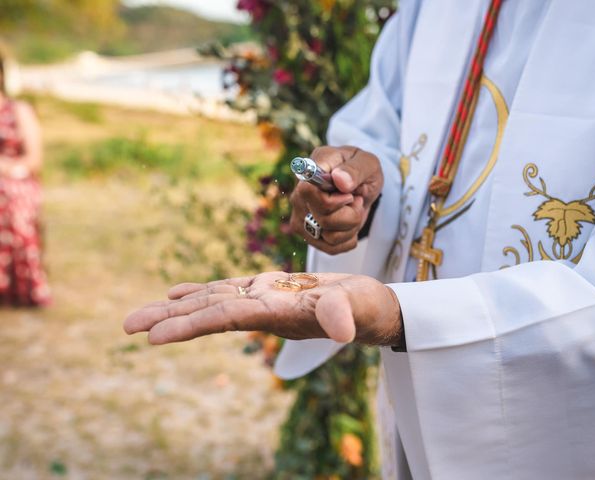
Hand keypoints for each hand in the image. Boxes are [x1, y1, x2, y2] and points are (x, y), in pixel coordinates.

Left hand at [124, 272, 401, 345]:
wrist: (366, 309)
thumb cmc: (364, 308)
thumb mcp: (357, 306)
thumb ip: (344, 314)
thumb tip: (341, 330)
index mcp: (274, 314)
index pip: (225, 319)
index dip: (190, 325)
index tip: (154, 337)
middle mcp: (260, 311)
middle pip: (207, 313)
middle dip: (169, 319)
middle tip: (127, 326)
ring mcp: (260, 300)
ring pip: (210, 301)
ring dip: (175, 307)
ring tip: (140, 314)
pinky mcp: (265, 289)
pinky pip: (225, 289)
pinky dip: (199, 291)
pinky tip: (177, 292)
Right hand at [290, 146, 382, 254]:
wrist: (360, 184)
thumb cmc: (360, 169)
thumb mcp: (367, 163)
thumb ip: (355, 169)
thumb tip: (340, 180)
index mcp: (309, 172)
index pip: (308, 192)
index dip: (334, 200)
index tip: (350, 195)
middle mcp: (299, 196)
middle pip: (324, 220)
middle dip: (352, 213)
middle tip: (356, 199)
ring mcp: (301, 218)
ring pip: (329, 237)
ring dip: (352, 226)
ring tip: (353, 210)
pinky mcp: (308, 235)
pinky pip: (332, 248)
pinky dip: (348, 239)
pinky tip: (349, 224)